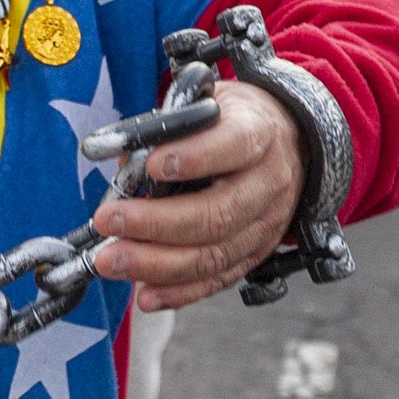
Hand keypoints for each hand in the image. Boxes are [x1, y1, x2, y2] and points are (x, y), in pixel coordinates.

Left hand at [91, 83, 305, 311]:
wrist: (291, 142)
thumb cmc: (234, 121)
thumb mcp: (207, 103)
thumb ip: (168, 126)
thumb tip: (121, 161)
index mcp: (258, 134)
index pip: (233, 146)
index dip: (193, 158)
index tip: (151, 165)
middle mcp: (267, 183)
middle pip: (217, 213)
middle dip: (155, 223)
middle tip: (107, 221)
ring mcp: (266, 224)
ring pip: (214, 254)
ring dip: (156, 263)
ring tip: (110, 261)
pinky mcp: (257, 253)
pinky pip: (218, 279)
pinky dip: (180, 292)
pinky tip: (146, 295)